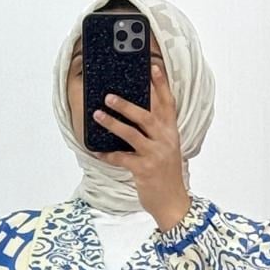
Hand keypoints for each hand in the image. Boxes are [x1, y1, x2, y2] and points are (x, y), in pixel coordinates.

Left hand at [92, 61, 190, 230]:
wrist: (172, 202)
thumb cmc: (167, 175)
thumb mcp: (167, 149)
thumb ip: (157, 132)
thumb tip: (135, 114)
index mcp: (171, 133)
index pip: (168, 104)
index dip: (161, 85)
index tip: (153, 67)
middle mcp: (165, 141)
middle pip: (146, 116)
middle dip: (127, 104)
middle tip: (109, 96)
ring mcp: (155, 155)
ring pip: (132, 134)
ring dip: (113, 123)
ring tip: (98, 115)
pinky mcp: (144, 169)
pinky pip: (122, 158)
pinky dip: (108, 154)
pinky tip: (97, 151)